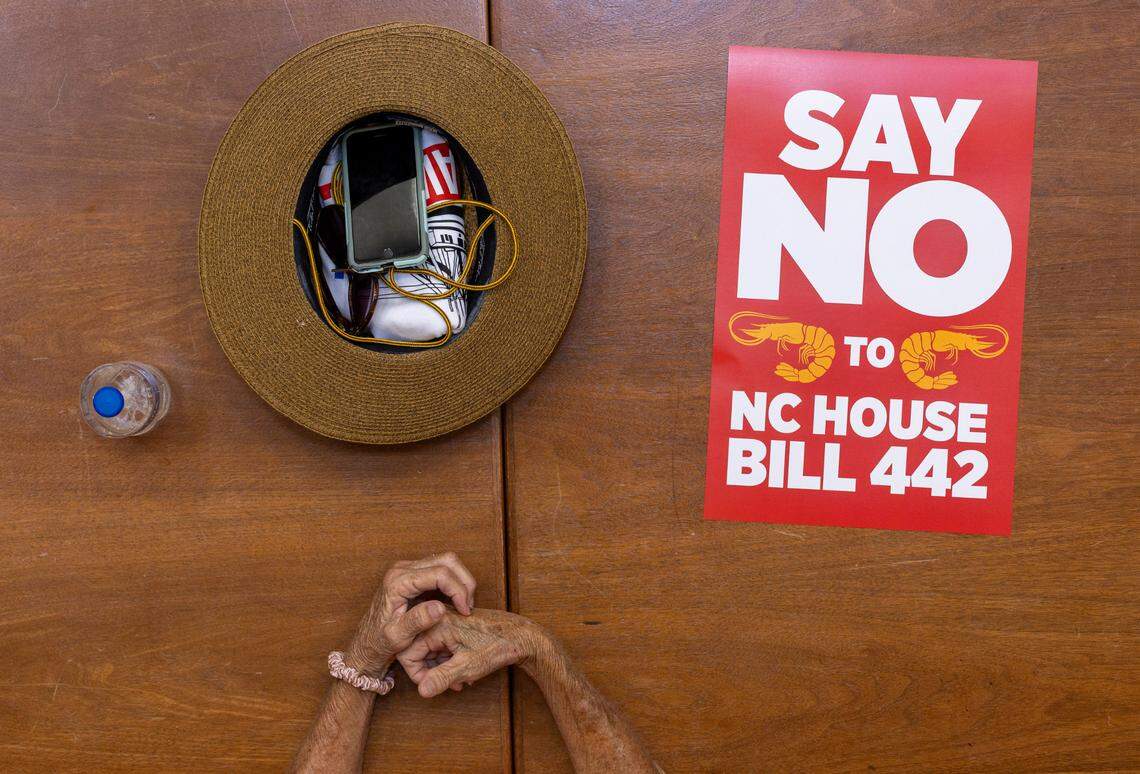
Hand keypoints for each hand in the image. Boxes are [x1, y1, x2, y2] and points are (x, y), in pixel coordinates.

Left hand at [345, 552, 476, 674]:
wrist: (367, 642)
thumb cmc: (380, 641)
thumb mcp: (397, 636)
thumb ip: (417, 621)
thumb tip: (440, 608)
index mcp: (398, 581)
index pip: (440, 573)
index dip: (458, 590)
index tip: (466, 610)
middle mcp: (403, 569)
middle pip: (447, 561)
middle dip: (464, 582)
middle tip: (469, 606)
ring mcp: (409, 569)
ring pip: (447, 562)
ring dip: (460, 582)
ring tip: (464, 606)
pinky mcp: (414, 575)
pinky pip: (441, 570)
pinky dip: (453, 584)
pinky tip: (454, 604)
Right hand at [397, 608, 545, 696]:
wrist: (523, 636)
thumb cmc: (498, 647)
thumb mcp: (468, 667)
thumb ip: (442, 678)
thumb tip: (421, 691)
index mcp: (438, 625)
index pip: (408, 651)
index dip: (416, 673)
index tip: (431, 684)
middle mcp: (441, 619)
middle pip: (419, 650)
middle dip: (431, 672)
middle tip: (449, 684)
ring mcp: (450, 622)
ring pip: (433, 650)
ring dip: (442, 669)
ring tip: (460, 681)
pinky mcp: (459, 626)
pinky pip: (445, 646)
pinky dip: (451, 661)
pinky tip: (466, 673)